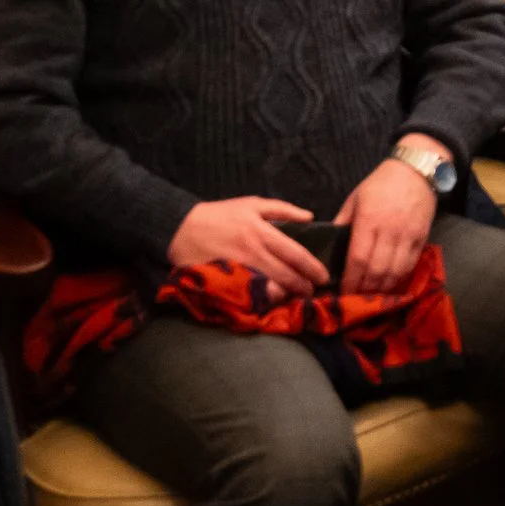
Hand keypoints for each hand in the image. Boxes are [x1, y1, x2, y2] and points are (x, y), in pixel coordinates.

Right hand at [166, 196, 330, 295]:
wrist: (180, 228)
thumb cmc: (220, 214)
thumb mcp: (252, 204)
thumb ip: (283, 209)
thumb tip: (309, 217)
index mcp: (262, 231)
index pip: (295, 253)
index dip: (312, 268)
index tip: (323, 278)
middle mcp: (253, 251)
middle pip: (285, 274)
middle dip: (302, 286)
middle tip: (313, 294)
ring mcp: (238, 267)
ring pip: (269, 286)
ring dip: (285, 294)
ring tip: (296, 298)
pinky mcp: (224, 280)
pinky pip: (247, 292)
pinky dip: (262, 298)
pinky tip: (271, 302)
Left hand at [333, 143, 440, 296]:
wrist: (415, 171)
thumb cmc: (380, 184)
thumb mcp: (354, 199)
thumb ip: (342, 223)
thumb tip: (329, 247)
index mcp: (368, 220)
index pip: (357, 259)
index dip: (350, 280)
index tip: (343, 292)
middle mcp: (389, 230)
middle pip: (376, 270)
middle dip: (365, 289)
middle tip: (356, 298)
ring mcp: (407, 234)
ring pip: (395, 271)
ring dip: (382, 288)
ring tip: (372, 294)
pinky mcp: (422, 236)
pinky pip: (411, 264)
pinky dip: (400, 278)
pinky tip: (391, 283)